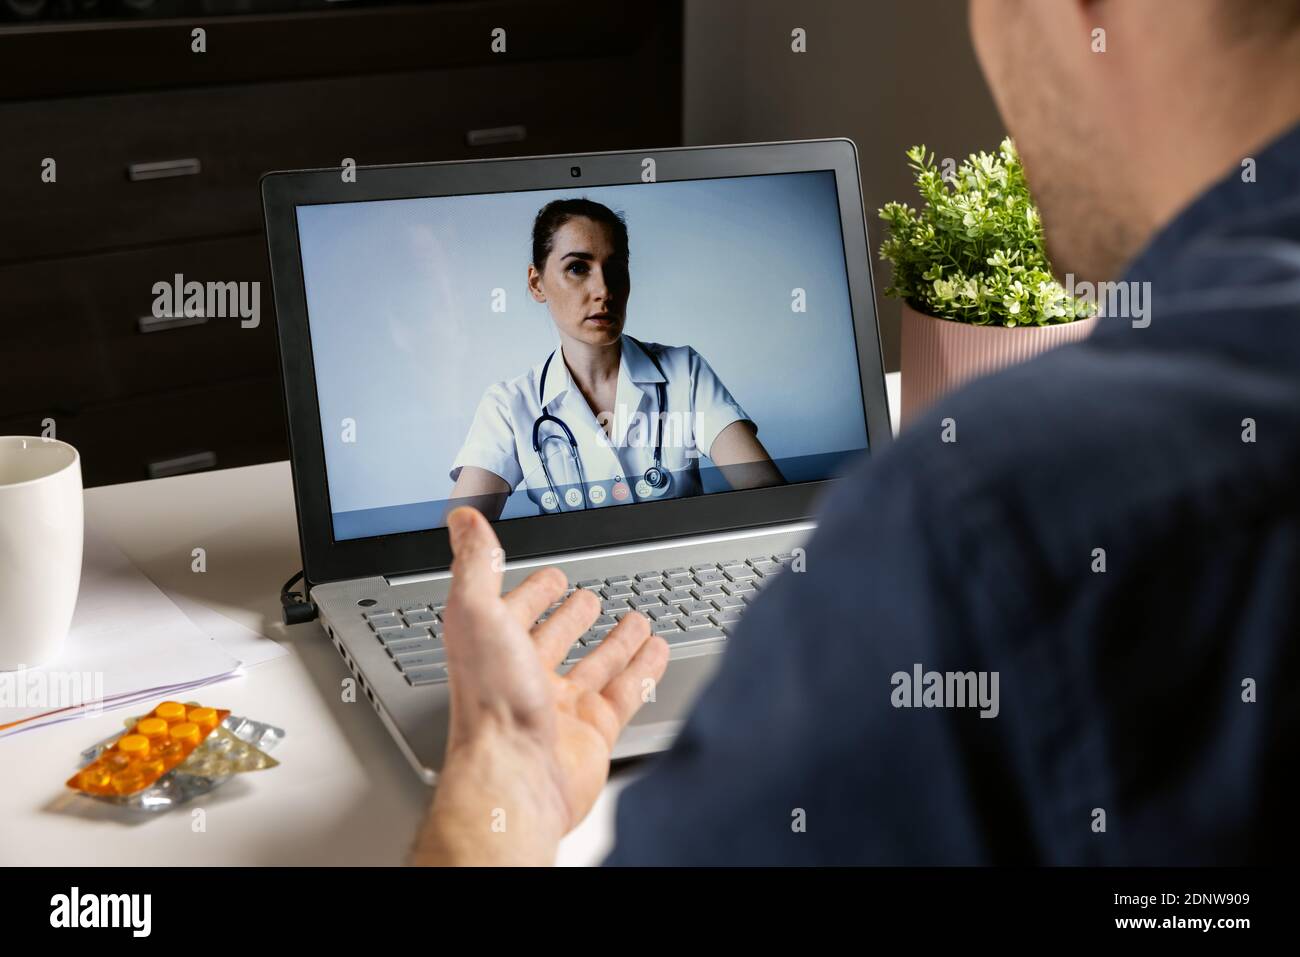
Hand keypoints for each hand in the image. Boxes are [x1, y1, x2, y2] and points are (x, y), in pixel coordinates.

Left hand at [410, 506, 669, 865]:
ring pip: (595, 666)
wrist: (515, 777)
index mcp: (494, 650)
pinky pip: (625, 694)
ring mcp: (562, 708)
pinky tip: (656, 653)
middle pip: (554, 641)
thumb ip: (475, 564)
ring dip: (615, 643)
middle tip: (588, 600)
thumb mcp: (476, 613)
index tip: (549, 575)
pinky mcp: (595, 732)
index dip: (531, 593)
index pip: (512, 612)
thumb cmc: (490, 704)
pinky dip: (644, 672)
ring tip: (635, 621)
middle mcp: (526, 679)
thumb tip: (462, 520)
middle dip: (571, 618)